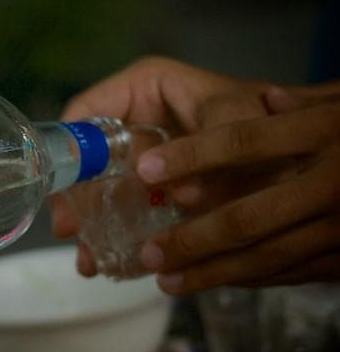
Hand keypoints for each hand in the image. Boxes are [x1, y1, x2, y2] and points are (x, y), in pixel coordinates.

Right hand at [49, 57, 275, 275]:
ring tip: (89, 261)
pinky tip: (114, 262)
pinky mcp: (153, 186)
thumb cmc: (263, 114)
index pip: (85, 112)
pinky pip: (128, 210)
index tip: (60, 187)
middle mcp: (132, 121)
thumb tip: (182, 197)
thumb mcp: (236, 116)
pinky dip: (121, 236)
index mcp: (139, 89)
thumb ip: (208, 147)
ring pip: (103, 190)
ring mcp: (141, 156)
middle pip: (87, 159)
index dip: (68, 150)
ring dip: (93, 226)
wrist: (289, 140)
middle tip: (69, 230)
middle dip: (75, 199)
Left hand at [136, 86, 339, 293]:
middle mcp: (334, 182)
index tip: (146, 168)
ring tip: (167, 281)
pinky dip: (253, 279)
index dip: (192, 156)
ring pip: (269, 256)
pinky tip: (216, 281)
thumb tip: (268, 100)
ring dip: (214, 273)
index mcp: (328, 132)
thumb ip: (309, 103)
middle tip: (149, 253)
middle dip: (193, 240)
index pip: (246, 142)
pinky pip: (295, 271)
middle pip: (250, 217)